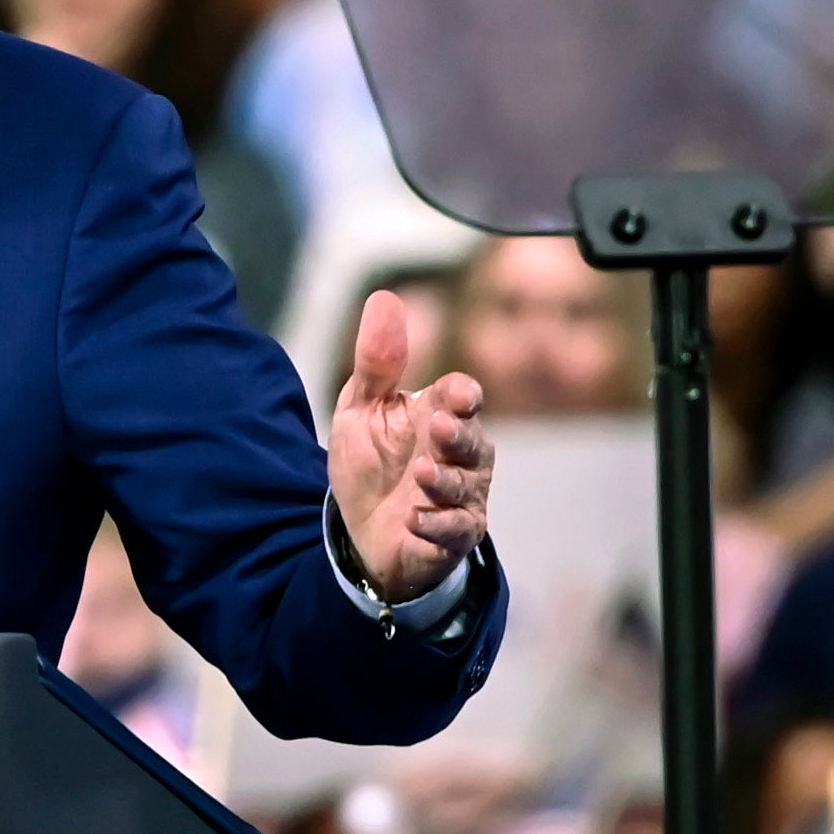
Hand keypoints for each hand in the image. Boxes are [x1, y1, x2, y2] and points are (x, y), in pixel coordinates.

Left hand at [328, 290, 492, 601]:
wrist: (360, 531)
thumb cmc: (370, 463)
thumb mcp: (361, 410)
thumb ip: (377, 362)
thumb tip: (385, 298)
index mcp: (440, 416)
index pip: (464, 397)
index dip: (461, 395)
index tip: (452, 395)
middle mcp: (461, 454)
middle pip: (474, 441)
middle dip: (459, 435)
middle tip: (439, 428)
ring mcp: (461, 496)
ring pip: (467, 486)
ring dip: (445, 481)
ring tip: (422, 475)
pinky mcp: (454, 536)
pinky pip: (457, 530)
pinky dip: (438, 525)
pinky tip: (414, 519)